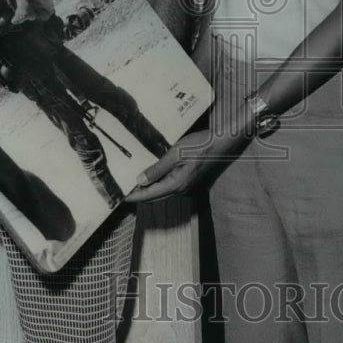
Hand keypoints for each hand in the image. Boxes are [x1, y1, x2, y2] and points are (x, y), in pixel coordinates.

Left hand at [125, 127, 242, 202]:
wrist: (220, 144)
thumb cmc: (199, 146)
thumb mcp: (175, 155)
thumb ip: (157, 169)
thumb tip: (140, 181)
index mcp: (176, 184)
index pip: (150, 194)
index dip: (135, 196)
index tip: (123, 198)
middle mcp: (181, 189)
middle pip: (156, 197)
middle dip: (141, 195)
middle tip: (126, 192)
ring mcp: (186, 186)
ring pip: (163, 192)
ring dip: (150, 189)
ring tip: (136, 184)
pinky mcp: (189, 180)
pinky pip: (170, 186)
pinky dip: (159, 184)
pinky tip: (154, 176)